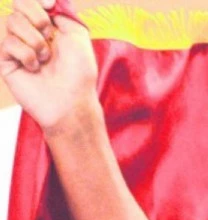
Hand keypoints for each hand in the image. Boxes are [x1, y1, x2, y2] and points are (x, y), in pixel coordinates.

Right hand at [0, 0, 98, 133]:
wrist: (71, 101)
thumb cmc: (79, 73)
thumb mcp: (78, 36)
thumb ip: (63, 14)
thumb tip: (48, 3)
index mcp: (50, 27)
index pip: (33, 1)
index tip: (49, 5)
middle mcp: (32, 35)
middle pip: (18, 5)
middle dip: (36, 15)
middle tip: (49, 32)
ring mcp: (18, 47)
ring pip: (12, 22)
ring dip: (34, 39)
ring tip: (46, 57)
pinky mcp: (7, 61)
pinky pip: (8, 43)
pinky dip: (26, 54)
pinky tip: (35, 68)